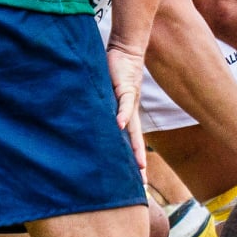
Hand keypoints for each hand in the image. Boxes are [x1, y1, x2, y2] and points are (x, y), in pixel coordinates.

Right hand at [106, 45, 147, 169]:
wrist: (125, 51)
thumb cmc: (114, 73)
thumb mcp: (108, 95)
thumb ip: (104, 108)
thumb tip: (94, 122)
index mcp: (127, 116)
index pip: (131, 143)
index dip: (134, 161)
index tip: (136, 181)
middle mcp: (131, 113)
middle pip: (136, 143)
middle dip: (138, 164)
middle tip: (142, 185)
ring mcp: (130, 101)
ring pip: (134, 129)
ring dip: (136, 147)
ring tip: (139, 165)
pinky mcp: (126, 88)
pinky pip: (124, 103)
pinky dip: (122, 114)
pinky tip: (120, 126)